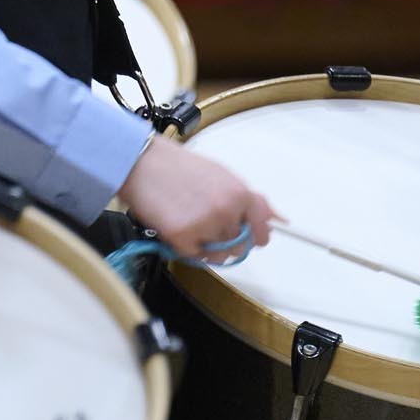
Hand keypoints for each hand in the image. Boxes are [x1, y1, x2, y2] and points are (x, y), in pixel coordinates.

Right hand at [121, 137, 280, 262]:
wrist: (143, 163)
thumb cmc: (179, 167)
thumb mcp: (222, 176)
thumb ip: (249, 200)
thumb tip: (277, 218)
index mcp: (240, 194)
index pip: (262, 230)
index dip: (255, 236)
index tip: (251, 239)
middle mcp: (226, 211)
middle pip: (239, 246)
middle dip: (226, 239)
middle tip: (208, 224)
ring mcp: (205, 225)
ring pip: (218, 255)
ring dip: (207, 245)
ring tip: (191, 223)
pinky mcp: (182, 237)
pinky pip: (195, 256)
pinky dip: (187, 247)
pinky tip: (178, 226)